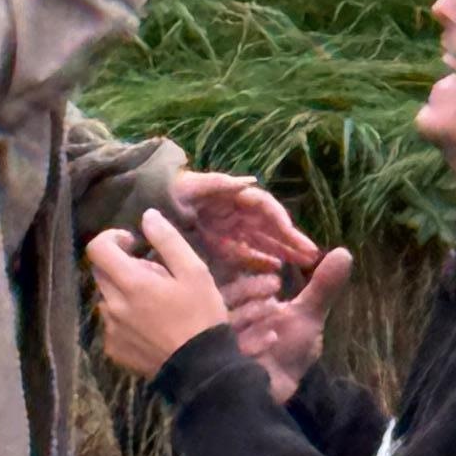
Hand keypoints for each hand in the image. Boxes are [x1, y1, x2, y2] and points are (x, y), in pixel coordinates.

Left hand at [89, 210, 233, 376]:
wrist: (201, 369)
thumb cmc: (201, 316)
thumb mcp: (195, 272)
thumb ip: (168, 241)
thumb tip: (147, 216)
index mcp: (131, 283)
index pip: (97, 248)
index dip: (111, 237)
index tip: (133, 243)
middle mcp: (112, 305)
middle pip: (100, 272)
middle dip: (122, 265)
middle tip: (154, 275)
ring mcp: (111, 330)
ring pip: (107, 297)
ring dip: (124, 292)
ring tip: (155, 303)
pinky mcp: (114, 350)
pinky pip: (111, 324)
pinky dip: (125, 318)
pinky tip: (151, 326)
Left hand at [169, 168, 316, 278]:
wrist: (145, 212)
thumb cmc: (171, 196)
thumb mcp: (193, 187)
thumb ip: (220, 184)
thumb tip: (249, 182)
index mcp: (231, 197)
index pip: (263, 207)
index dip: (279, 220)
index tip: (293, 236)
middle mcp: (234, 213)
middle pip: (268, 226)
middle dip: (289, 240)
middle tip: (310, 256)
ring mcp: (228, 230)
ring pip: (260, 241)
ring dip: (281, 252)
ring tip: (302, 265)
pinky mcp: (219, 246)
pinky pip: (244, 254)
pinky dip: (259, 262)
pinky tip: (274, 273)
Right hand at [223, 246, 351, 404]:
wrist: (282, 388)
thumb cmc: (290, 349)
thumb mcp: (308, 314)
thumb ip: (322, 286)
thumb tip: (345, 253)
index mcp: (239, 301)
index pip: (233, 280)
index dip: (252, 277)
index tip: (277, 277)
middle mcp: (223, 319)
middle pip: (226, 298)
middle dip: (251, 293)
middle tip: (275, 291)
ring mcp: (219, 342)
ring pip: (226, 321)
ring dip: (253, 315)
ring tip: (276, 314)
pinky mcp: (220, 363)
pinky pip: (228, 349)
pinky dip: (253, 341)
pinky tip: (273, 339)